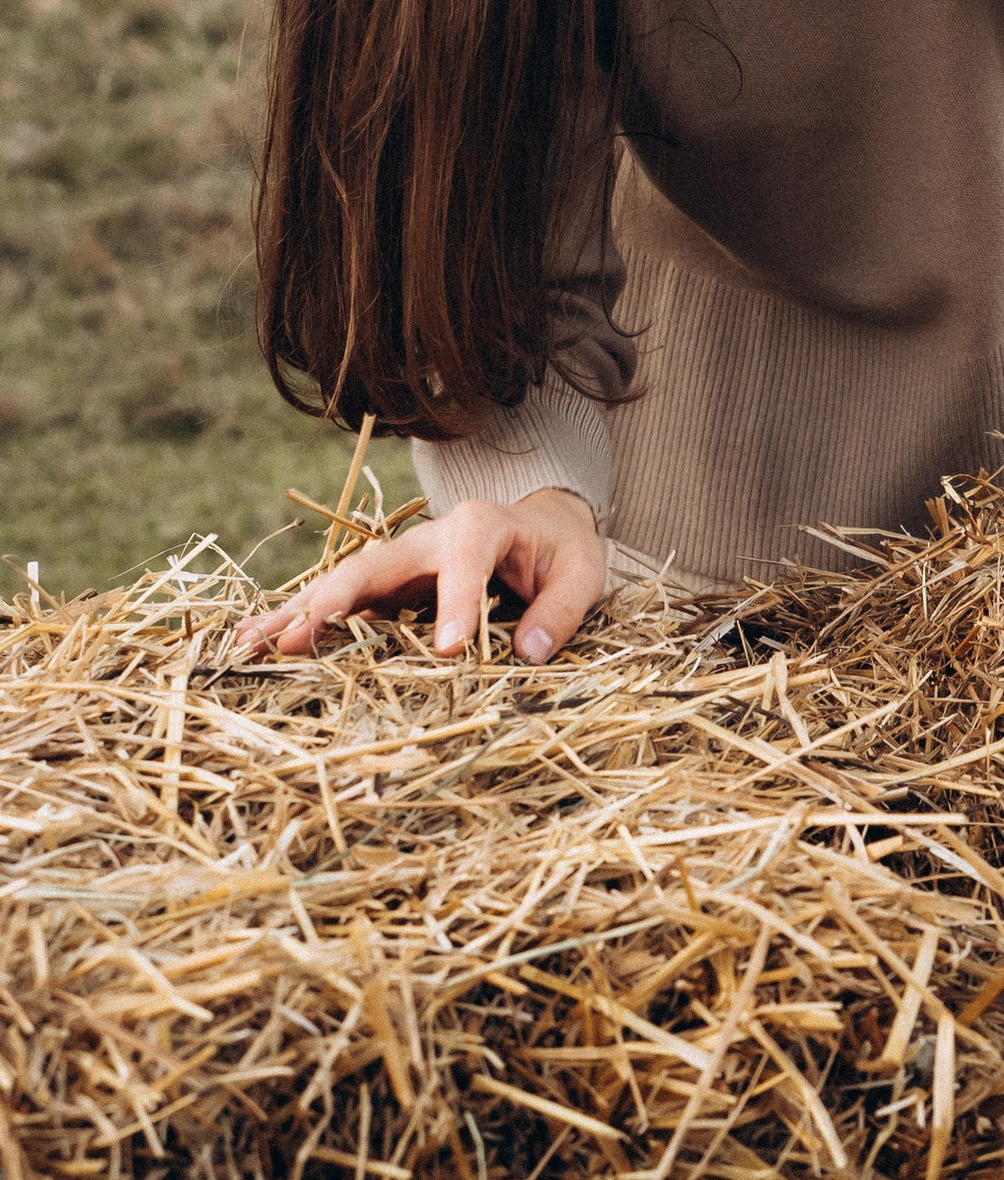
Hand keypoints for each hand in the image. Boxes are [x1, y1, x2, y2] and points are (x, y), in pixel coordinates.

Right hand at [231, 489, 606, 665]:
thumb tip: (529, 654)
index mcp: (480, 525)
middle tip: (293, 641)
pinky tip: (256, 641)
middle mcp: (428, 537)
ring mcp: (401, 561)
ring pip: (342, 584)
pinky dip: (300, 620)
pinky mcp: (388, 585)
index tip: (448, 652)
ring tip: (246, 644)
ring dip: (296, 612)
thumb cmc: (561, 551)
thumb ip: (559, 611)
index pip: (462, 562)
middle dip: (333, 601)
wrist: (543, 526)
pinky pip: (341, 602)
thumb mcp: (581, 573)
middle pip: (373, 565)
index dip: (454, 603)